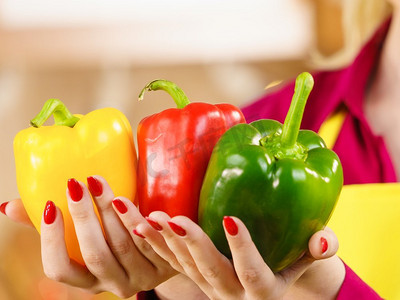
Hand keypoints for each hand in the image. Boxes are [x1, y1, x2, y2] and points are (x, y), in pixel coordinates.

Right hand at [3, 176, 176, 297]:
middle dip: (83, 218)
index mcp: (88, 280)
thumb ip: (54, 225)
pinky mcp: (164, 264)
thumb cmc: (114, 241)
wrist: (163, 253)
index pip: (60, 270)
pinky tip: (129, 199)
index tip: (50, 206)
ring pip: (124, 245)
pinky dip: (139, 220)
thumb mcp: (86, 238)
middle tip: (76, 185)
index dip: (52, 241)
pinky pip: (152, 242)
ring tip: (99, 183)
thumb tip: (10, 207)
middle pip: (95, 256)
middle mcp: (113, 283)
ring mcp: (140, 276)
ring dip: (110, 212)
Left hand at [134, 213, 344, 299]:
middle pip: (210, 272)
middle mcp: (233, 293)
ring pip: (184, 269)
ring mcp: (210, 287)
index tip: (231, 219)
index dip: (242, 249)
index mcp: (264, 290)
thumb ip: (319, 248)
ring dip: (163, 244)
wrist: (271, 283)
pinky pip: (172, 264)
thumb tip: (325, 239)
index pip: (253, 273)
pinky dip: (156, 246)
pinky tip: (139, 224)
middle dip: (191, 244)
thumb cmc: (292, 263)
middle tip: (172, 219)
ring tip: (146, 218)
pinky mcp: (195, 278)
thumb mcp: (309, 259)